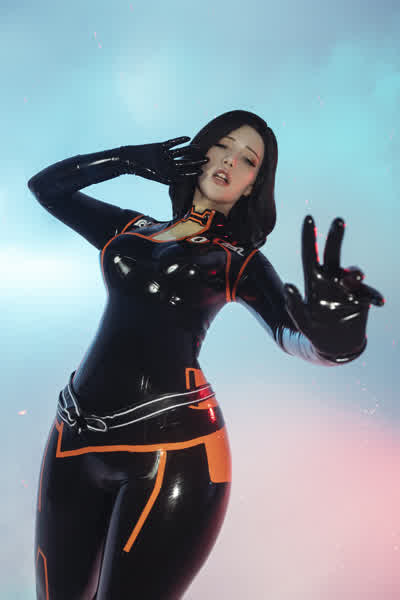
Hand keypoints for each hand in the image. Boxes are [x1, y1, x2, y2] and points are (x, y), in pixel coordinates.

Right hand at [119, 137, 207, 184]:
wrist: (131, 159)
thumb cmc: (142, 170)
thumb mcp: (156, 176)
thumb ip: (168, 179)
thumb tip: (179, 181)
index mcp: (168, 172)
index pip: (183, 172)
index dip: (192, 171)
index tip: (201, 171)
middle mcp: (168, 164)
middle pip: (184, 162)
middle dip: (195, 161)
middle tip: (206, 159)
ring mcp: (165, 155)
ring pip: (180, 152)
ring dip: (189, 150)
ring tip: (199, 148)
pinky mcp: (161, 146)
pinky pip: (172, 143)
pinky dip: (179, 141)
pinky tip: (187, 138)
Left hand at [283, 215, 384, 360]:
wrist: (335, 345)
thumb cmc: (314, 329)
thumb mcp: (303, 321)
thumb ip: (295, 306)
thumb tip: (289, 287)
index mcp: (314, 280)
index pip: (310, 255)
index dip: (308, 237)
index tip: (308, 217)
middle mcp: (331, 279)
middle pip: (333, 255)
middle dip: (335, 237)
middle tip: (338, 220)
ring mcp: (348, 288)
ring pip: (353, 274)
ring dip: (355, 273)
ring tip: (357, 276)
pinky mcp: (362, 299)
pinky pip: (369, 295)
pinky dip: (373, 297)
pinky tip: (378, 302)